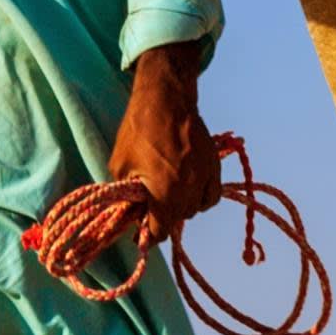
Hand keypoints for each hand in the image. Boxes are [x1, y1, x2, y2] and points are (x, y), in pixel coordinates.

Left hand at [110, 40, 220, 226]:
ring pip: (197, 208)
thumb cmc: (138, 131)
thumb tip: (131, 214)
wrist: (166, 98)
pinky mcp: (214, 165)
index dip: (147, 235)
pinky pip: (211, 194)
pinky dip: (201, 196)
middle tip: (149, 204)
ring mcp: (206, 177)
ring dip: (182, 207)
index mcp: (165, 194)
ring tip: (168, 192)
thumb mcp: (121, 166)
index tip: (140, 232)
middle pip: (179, 220)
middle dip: (164, 217)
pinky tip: (188, 186)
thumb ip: (128, 196)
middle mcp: (190, 190)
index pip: (160, 232)